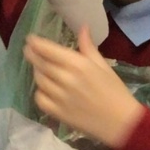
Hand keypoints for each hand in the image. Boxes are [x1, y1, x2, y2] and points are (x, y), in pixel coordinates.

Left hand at [25, 26, 143, 149]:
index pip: (49, 50)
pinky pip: (40, 99)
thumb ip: (88, 47)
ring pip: (39, 80)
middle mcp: (66, 79)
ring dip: (37, 72)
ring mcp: (60, 97)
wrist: (121, 123)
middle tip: (28, 50)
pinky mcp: (58, 113)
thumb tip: (83, 27)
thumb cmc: (115, 91)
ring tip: (39, 68)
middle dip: (32, 55)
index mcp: (78, 65)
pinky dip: (39, 92)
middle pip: (41, 64)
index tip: (30, 39)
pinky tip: (44, 89)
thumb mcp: (103, 66)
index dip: (36, 43)